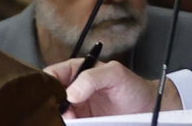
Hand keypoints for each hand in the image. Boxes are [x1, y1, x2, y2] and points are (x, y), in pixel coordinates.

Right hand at [45, 59, 166, 117]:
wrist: (144, 109)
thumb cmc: (133, 87)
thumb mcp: (116, 74)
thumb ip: (94, 77)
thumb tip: (72, 92)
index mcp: (76, 71)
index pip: (50, 75)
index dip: (46, 84)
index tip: (51, 95)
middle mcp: (71, 88)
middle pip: (48, 96)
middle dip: (50, 104)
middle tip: (64, 109)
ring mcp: (73, 107)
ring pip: (54, 113)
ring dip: (59, 117)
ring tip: (73, 117)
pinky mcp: (78, 121)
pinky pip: (66, 122)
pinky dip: (66, 123)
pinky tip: (75, 122)